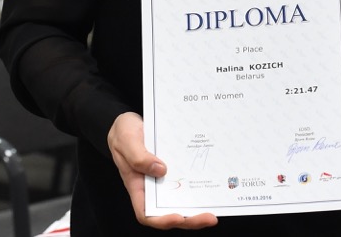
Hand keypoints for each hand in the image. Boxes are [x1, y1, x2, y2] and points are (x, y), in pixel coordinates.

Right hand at [107, 112, 217, 229]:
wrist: (131, 120)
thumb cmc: (124, 132)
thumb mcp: (126, 140)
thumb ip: (138, 156)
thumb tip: (160, 170)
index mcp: (137, 185)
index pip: (147, 212)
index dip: (162, 219)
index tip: (178, 217)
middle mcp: (152, 186)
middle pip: (170, 210)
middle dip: (190, 219)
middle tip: (210, 218)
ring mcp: (165, 178)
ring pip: (182, 199)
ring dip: (198, 206)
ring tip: (216, 206)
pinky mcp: (175, 167)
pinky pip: (188, 180)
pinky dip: (199, 184)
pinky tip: (212, 182)